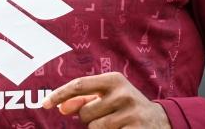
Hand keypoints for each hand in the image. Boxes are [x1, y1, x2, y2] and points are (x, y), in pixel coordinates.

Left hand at [43, 72, 170, 127]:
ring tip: (116, 125)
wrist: (161, 121)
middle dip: (90, 118)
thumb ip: (84, 99)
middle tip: (109, 116)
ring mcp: (130, 114)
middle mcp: (123, 94)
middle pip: (85, 113)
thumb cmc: (125, 107)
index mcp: (114, 80)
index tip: (44, 104)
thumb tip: (62, 107)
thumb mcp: (108, 97)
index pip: (79, 84)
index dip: (59, 94)